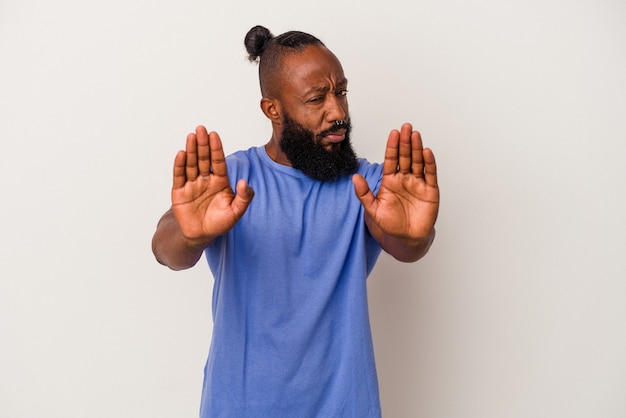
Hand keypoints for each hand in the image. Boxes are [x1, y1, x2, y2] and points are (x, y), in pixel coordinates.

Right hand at [171, 126, 253, 244]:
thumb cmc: (220, 223)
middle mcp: (205, 179)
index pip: (218, 162)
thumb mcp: (236, 212)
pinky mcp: (179, 192)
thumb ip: (244, 198)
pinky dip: (179, 165)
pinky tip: (181, 154)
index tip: (214, 134)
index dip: (216, 148)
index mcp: (220, 181)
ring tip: (191, 137)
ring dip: (191, 150)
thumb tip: (245, 182)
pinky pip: (179, 176)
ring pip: (191, 164)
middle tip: (201, 129)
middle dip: (203, 144)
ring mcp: (192, 184)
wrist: (200, 236)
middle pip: (204, 159)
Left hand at [353, 123, 438, 247]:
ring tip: (415, 135)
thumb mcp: (373, 210)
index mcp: (390, 180)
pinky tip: (426, 152)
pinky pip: (429, 174)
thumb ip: (364, 194)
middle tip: (406, 127)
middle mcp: (405, 178)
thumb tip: (354, 178)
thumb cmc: (391, 224)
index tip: (393, 133)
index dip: (392, 146)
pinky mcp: (430, 190)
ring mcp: (418, 183)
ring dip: (417, 148)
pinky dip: (429, 163)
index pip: (391, 159)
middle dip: (405, 142)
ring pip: (418, 162)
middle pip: (405, 156)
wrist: (407, 238)